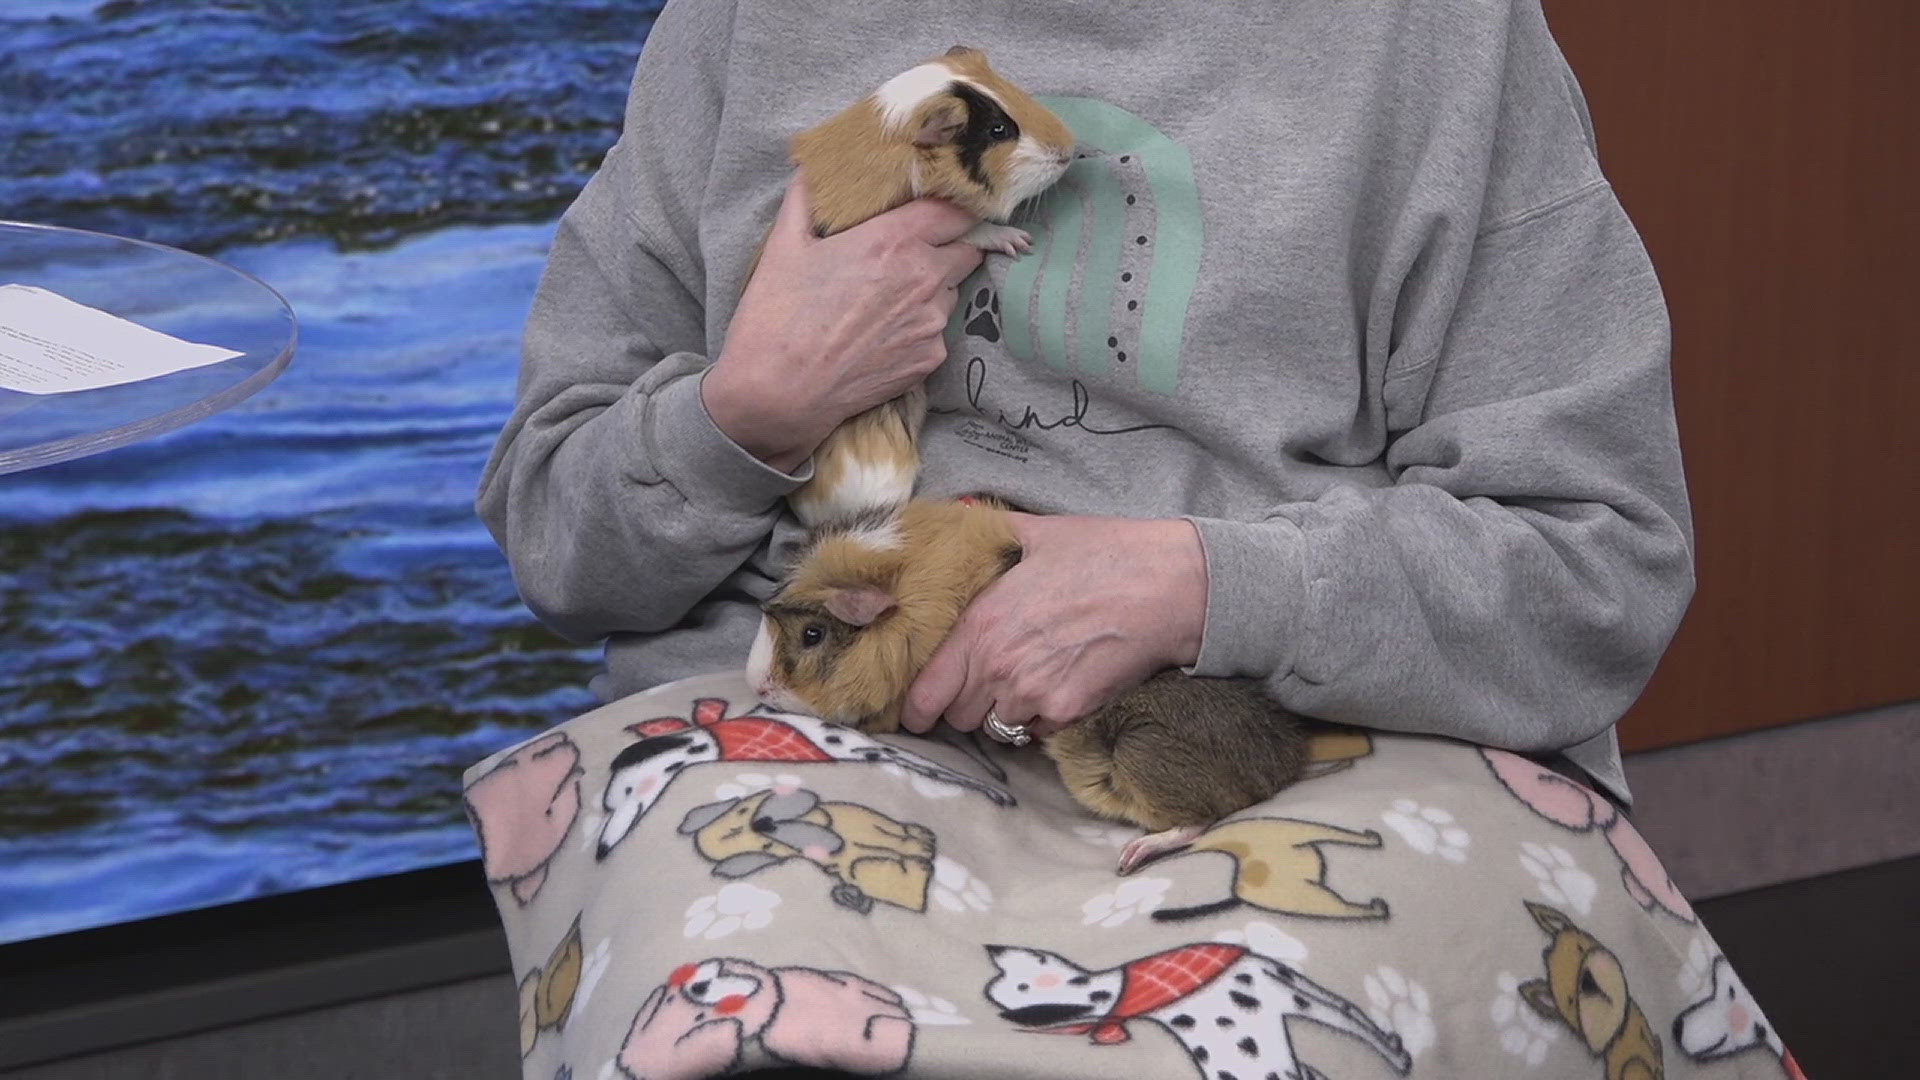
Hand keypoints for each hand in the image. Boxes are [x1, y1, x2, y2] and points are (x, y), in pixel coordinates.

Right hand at [703, 173, 984, 471]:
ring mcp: (932, 323)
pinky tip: (886, 330)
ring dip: (936, 284)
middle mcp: (924, 278)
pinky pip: (939, 330)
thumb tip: (811, 169)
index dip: (955, 203)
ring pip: (953, 289)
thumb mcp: (783, 245)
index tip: (944, 203)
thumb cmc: (777, 317)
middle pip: (967, 247)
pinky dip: (922, 325)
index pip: (955, 208)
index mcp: (893, 241)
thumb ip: (805, 198)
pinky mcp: (930, 359)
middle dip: (951, 243)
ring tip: (893, 294)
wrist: (778, 394)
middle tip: (919, 247)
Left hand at [900, 513, 1208, 737]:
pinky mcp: (1069, 712)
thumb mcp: (1037, 533)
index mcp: (980, 624)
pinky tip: (1059, 685)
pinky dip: (1042, 718)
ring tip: (1025, 681)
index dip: (917, 706)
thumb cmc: (1104, 552)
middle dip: (964, 704)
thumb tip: (956, 519)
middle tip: (982, 684)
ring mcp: (1034, 694)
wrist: (1167, 586)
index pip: (925, 693)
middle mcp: (999, 666)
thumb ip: (988, 537)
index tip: (920, 709)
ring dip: (1004, 712)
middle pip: (957, 717)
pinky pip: (1038, 731)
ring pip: (997, 727)